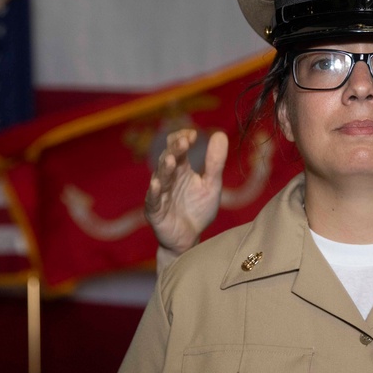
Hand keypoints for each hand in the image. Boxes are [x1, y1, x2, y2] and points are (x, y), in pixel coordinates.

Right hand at [145, 128, 226, 254]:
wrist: (190, 239)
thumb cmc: (198, 209)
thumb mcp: (211, 185)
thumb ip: (215, 162)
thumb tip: (220, 134)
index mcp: (181, 169)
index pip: (177, 146)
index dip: (182, 138)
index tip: (194, 134)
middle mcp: (168, 178)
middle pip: (168, 158)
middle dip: (175, 150)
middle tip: (185, 141)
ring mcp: (159, 194)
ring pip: (160, 177)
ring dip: (165, 168)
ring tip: (172, 160)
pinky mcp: (154, 211)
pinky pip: (152, 200)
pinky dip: (154, 193)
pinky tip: (157, 185)